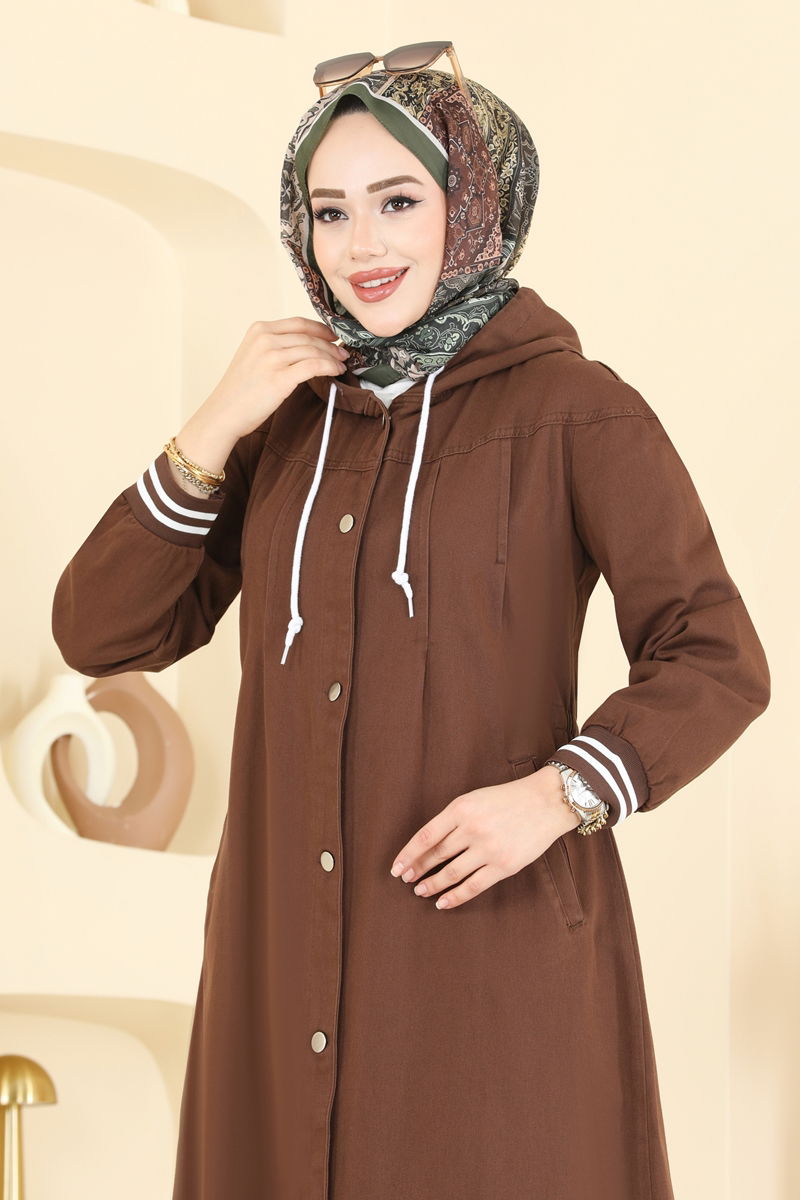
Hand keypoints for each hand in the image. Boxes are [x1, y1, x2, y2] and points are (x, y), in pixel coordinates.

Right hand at [169, 317, 349, 484]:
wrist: (224, 413)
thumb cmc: (240, 391)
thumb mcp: (253, 357)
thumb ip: (275, 347)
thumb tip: (308, 347)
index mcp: (259, 330)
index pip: (298, 323)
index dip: (321, 328)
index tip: (333, 337)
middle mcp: (265, 339)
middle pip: (309, 336)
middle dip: (331, 345)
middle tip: (343, 353)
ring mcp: (272, 357)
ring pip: (314, 350)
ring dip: (332, 357)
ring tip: (341, 364)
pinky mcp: (280, 376)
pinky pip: (314, 366)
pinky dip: (329, 367)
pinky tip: (335, 372)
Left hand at [389, 765, 579, 909]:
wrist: (547, 802)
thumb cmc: (508, 799)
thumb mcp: (475, 798)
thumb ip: (453, 818)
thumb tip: (429, 844)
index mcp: (461, 808)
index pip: (425, 837)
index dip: (408, 855)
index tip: (396, 868)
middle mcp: (472, 829)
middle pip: (435, 855)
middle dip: (417, 869)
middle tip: (406, 879)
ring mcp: (488, 849)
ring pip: (451, 873)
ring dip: (432, 885)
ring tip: (420, 891)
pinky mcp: (504, 866)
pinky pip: (473, 886)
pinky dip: (454, 896)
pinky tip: (443, 902)